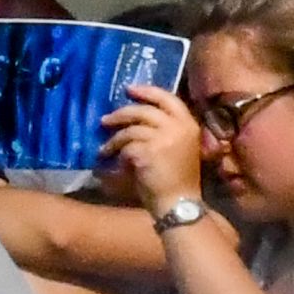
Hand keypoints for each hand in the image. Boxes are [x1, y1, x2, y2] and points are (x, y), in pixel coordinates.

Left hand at [102, 81, 209, 209]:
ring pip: (131, 129)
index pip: (167, 98)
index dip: (147, 91)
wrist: (179, 204)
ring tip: (104, 149)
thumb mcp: (180, 148)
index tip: (130, 89)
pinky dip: (117, 154)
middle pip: (144, 110)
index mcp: (189, 124)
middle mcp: (178, 127)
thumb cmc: (179, 180)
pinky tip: (113, 162)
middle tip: (106, 120)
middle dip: (122, 113)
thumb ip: (166, 130)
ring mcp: (164, 138)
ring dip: (114, 139)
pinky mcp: (148, 152)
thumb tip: (138, 117)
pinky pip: (126, 147)